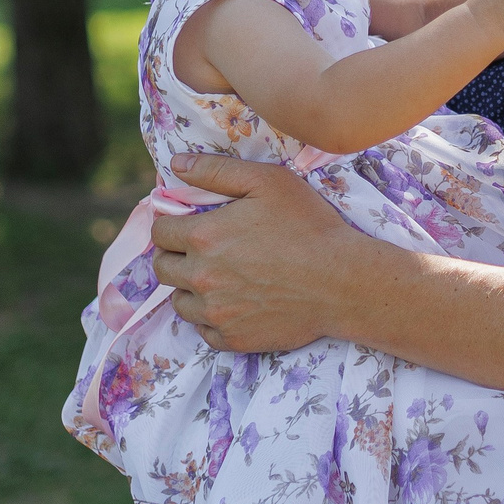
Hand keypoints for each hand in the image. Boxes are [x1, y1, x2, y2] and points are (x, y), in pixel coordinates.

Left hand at [148, 154, 371, 351]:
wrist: (343, 282)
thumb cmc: (310, 226)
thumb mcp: (268, 181)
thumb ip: (216, 170)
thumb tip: (175, 163)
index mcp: (203, 237)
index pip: (160, 232)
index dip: (172, 226)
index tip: (189, 226)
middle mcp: (201, 277)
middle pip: (163, 269)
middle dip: (175, 257)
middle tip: (202, 252)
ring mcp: (216, 312)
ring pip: (180, 302)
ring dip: (191, 290)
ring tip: (220, 279)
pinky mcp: (233, 339)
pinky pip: (204, 332)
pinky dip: (212, 319)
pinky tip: (235, 304)